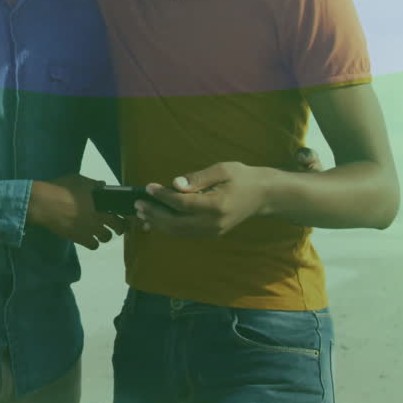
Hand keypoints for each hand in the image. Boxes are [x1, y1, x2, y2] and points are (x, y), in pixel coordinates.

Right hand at [28, 175, 129, 249]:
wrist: (45, 204)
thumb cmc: (62, 188)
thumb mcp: (79, 180)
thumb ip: (93, 184)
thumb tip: (102, 186)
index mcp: (102, 202)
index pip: (121, 211)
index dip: (126, 214)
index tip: (125, 215)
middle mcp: (100, 217)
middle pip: (118, 227)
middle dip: (120, 227)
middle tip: (116, 227)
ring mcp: (90, 229)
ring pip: (106, 238)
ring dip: (105, 235)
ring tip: (100, 232)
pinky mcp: (80, 238)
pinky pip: (94, 245)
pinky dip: (93, 243)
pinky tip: (89, 237)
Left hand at [132, 148, 322, 236]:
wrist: (264, 196)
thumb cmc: (243, 178)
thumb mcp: (223, 169)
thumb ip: (198, 178)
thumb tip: (175, 184)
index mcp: (217, 205)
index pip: (182, 204)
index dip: (163, 196)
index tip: (148, 187)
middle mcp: (214, 223)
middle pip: (176, 223)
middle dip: (154, 213)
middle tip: (137, 204)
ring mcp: (213, 231)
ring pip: (179, 232)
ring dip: (158, 223)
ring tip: (141, 212)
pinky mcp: (212, 233)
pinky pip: (186, 233)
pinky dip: (168, 228)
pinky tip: (155, 220)